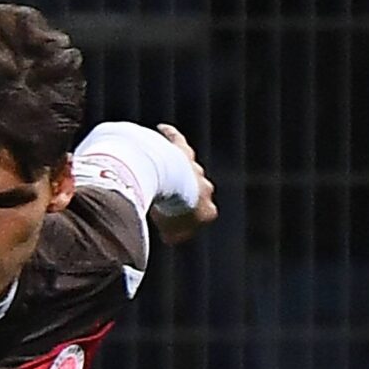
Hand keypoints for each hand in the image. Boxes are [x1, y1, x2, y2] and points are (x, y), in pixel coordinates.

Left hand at [151, 123, 219, 244]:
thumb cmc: (170, 214)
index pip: (202, 217)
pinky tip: (162, 129)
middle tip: (165, 205)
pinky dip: (170, 135)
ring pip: (187, 168)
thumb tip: (169, 238)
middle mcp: (205, 186)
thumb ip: (172, 236)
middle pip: (195, 192)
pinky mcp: (180, 151)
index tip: (171, 229)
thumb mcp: (172, 234)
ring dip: (176, 173)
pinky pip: (176, 140)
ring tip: (162, 178)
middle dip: (182, 199)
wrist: (170, 185)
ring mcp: (193, 168)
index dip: (184, 224)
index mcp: (207, 210)